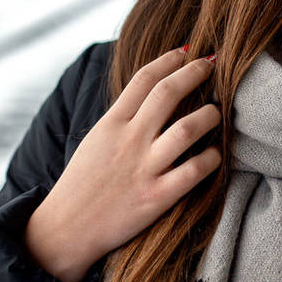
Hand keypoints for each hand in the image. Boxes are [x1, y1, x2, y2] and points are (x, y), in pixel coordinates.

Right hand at [25, 48, 220, 281]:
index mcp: (111, 124)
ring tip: (217, 111)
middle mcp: (129, 141)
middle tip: (212, 63)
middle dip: (194, 72)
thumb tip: (149, 95)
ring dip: (209, 115)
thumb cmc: (82, 184)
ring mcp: (144, 169)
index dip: (168, 60)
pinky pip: (195, 171)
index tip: (186, 51)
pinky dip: (212, 159)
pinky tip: (216, 155)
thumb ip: (121, 119)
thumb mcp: (95, 141)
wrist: (65, 229)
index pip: (143, 79)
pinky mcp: (157, 198)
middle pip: (167, 93)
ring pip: (187, 129)